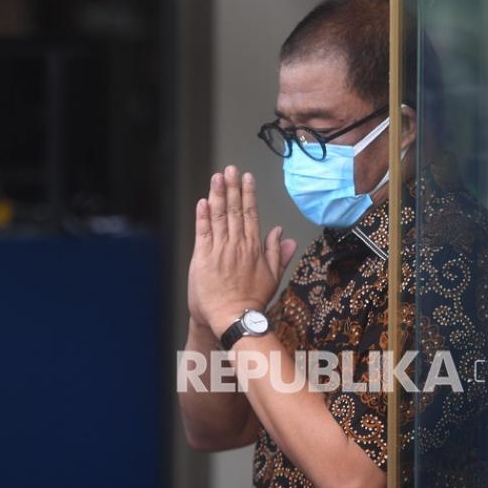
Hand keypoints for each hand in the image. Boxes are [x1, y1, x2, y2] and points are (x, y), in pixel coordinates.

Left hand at [187, 166, 297, 336]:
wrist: (234, 319)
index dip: (248, 194)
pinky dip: (203, 216)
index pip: (251, 214)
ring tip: (217, 177)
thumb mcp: (272, 276)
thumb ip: (277, 253)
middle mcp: (237, 245)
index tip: (247, 178)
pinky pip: (203, 232)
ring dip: (218, 195)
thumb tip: (284, 233)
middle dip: (232, 187)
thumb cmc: (253, 301)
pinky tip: (203, 201)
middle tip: (230, 168)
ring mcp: (220, 250)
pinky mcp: (204, 258)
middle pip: (235, 210)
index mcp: (254, 247)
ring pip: (219, 217)